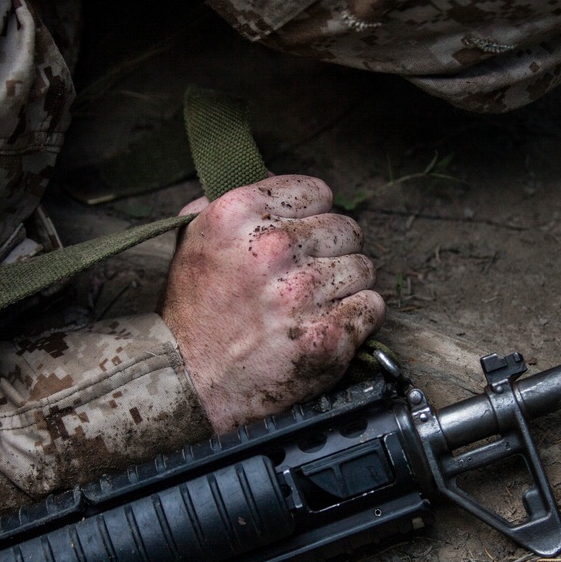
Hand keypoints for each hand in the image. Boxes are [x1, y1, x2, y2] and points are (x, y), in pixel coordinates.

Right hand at [161, 175, 383, 431]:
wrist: (189, 382)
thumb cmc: (192, 313)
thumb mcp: (192, 239)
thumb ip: (229, 201)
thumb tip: (270, 179)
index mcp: (239, 215)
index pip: (317, 191)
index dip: (313, 215)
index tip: (303, 235)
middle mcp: (274, 247)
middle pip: (346, 228)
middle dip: (332, 251)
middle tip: (307, 277)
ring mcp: (304, 293)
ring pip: (362, 267)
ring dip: (345, 286)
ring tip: (313, 305)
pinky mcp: (328, 334)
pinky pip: (371, 306)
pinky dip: (356, 318)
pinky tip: (325, 325)